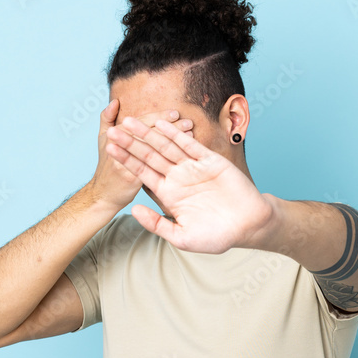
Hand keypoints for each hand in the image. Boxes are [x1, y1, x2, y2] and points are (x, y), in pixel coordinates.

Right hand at [87, 99, 194, 211]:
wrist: (102, 195)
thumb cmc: (106, 166)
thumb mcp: (102, 140)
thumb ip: (107, 119)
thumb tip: (115, 101)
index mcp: (113, 135)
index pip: (141, 123)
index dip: (159, 117)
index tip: (175, 113)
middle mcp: (117, 146)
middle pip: (149, 134)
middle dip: (170, 127)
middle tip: (187, 122)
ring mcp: (124, 162)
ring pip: (152, 148)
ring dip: (172, 140)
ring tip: (188, 134)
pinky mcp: (131, 178)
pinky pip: (153, 166)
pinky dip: (168, 159)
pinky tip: (182, 154)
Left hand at [104, 116, 273, 253]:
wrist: (248, 226)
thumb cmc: (217, 236)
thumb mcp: (182, 237)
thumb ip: (157, 224)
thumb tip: (133, 211)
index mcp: (168, 194)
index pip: (142, 172)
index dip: (126, 160)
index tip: (109, 149)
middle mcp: (178, 178)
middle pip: (149, 156)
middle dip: (131, 143)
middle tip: (112, 130)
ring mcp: (193, 168)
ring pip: (166, 146)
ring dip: (148, 133)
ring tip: (130, 120)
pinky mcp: (210, 161)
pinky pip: (190, 145)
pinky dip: (176, 134)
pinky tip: (161, 123)